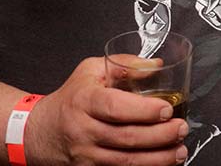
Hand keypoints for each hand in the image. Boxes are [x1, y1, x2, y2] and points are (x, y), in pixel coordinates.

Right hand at [25, 57, 187, 164]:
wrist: (39, 131)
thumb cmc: (71, 98)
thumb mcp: (91, 71)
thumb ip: (125, 65)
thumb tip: (156, 66)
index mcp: (84, 101)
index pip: (115, 107)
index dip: (143, 110)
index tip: (166, 109)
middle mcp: (83, 130)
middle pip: (126, 137)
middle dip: (160, 136)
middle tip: (181, 128)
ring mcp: (85, 155)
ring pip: (126, 161)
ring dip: (158, 158)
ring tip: (179, 151)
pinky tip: (162, 164)